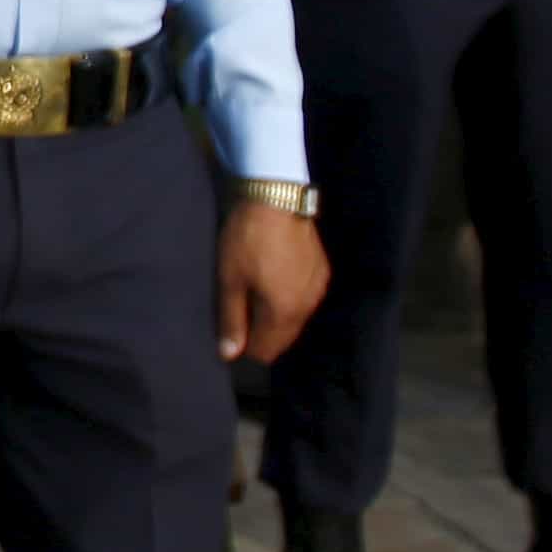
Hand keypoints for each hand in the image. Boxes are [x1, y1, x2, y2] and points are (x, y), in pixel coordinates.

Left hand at [216, 188, 325, 362]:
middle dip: (261, 334)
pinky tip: (274, 279)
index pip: (266, 351)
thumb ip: (231, 319)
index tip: (230, 329)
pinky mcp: (322, 271)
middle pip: (283, 339)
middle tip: (239, 311)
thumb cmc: (247, 239)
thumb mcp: (230, 279)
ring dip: (276, 316)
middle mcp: (307, 307)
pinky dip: (290, 298)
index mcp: (284, 313)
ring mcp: (318, 289)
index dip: (245, 346)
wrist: (277, 198)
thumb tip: (229, 354)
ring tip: (255, 292)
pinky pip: (305, 299)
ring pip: (296, 320)